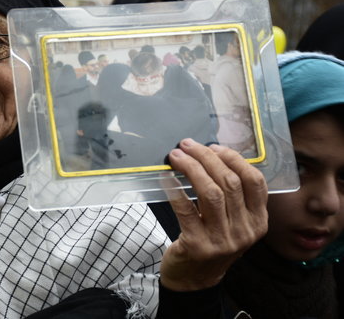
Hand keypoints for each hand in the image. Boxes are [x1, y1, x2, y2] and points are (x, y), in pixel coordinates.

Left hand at [159, 139, 267, 290]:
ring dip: (192, 168)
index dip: (234, 159)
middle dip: (207, 157)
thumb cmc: (212, 242)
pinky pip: (186, 209)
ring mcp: (222, 240)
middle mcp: (245, 231)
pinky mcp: (197, 245)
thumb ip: (231, 195)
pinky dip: (175, 189)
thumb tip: (211, 154)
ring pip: (211, 192)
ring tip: (176, 156)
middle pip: (230, 182)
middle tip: (187, 145)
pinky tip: (166, 178)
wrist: (194, 279)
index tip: (214, 147)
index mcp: (258, 221)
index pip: (254, 181)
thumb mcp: (233, 222)